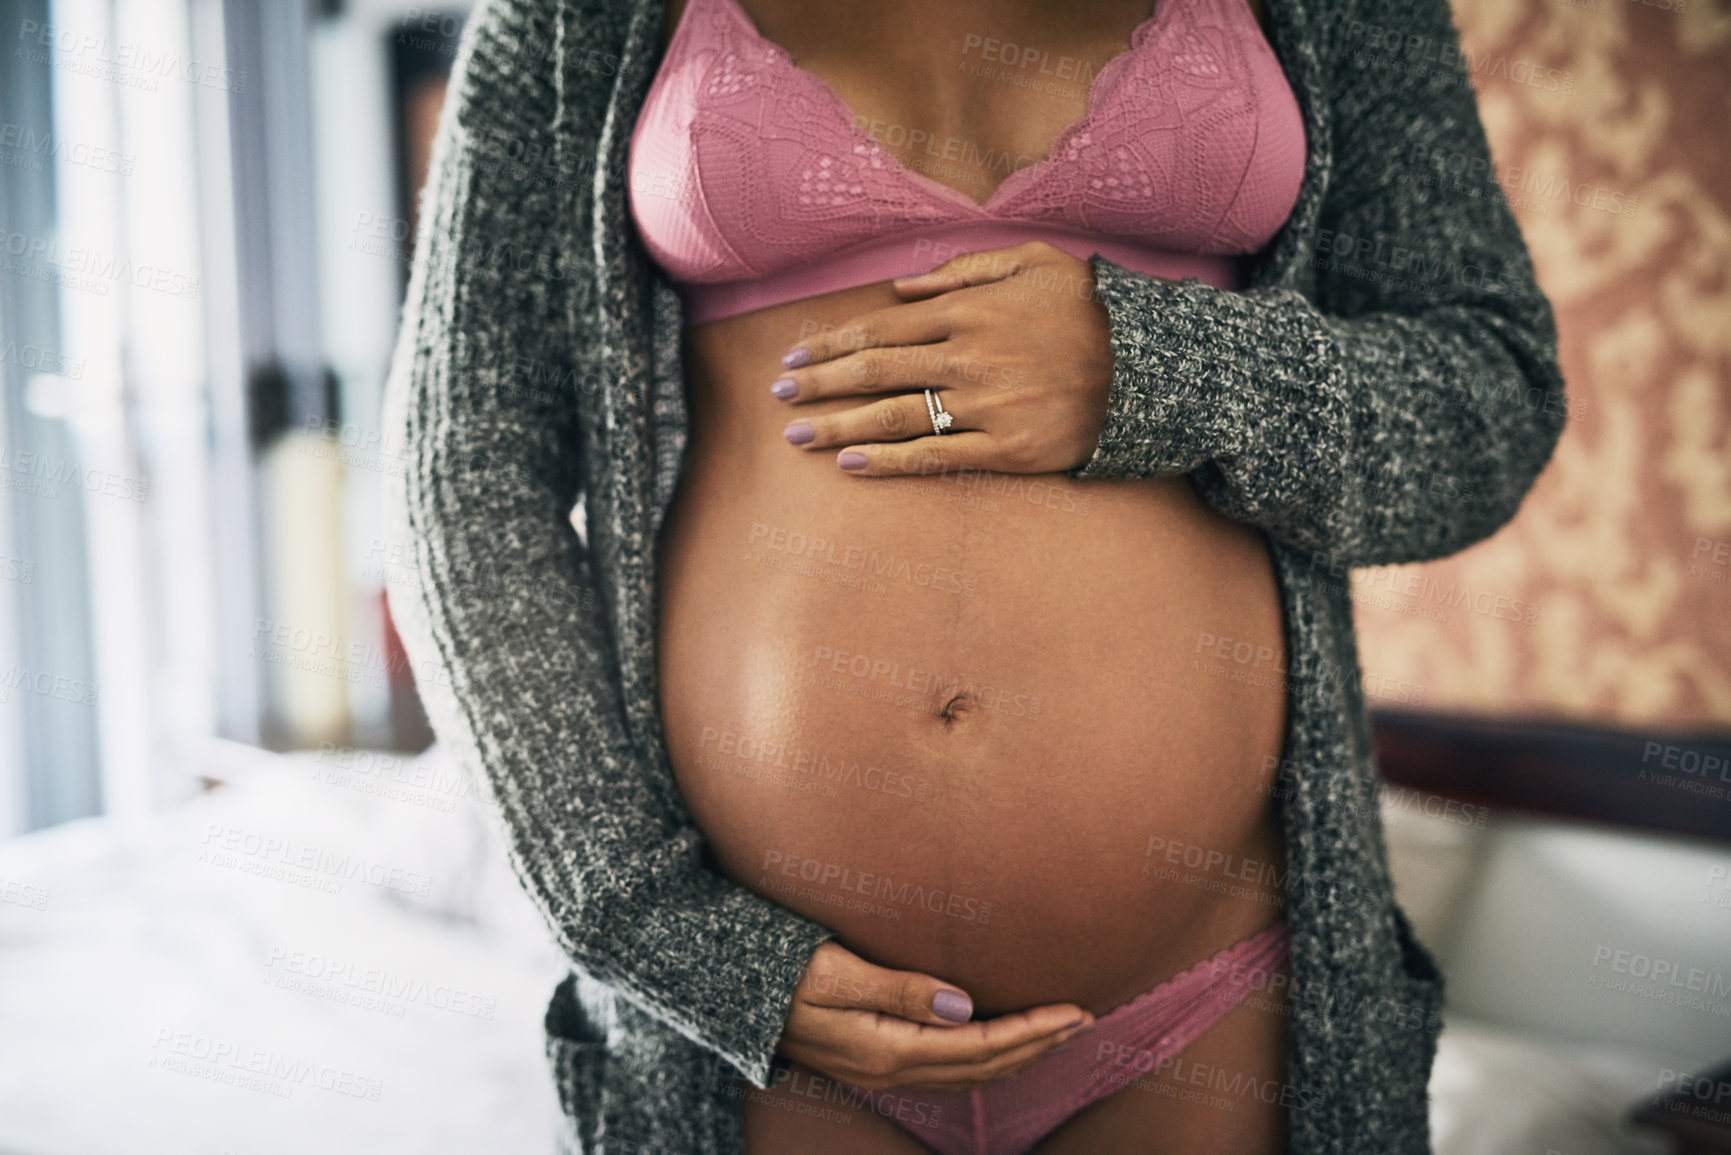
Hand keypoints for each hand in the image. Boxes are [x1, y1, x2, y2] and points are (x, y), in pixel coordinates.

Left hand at [772, 242, 1115, 475]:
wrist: (1150, 366)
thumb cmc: (1089, 308)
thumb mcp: (1033, 261)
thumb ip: (964, 268)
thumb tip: (901, 285)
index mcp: (967, 310)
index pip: (880, 326)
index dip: (832, 342)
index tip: (797, 354)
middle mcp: (966, 357)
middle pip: (873, 371)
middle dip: (818, 383)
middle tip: (778, 393)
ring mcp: (984, 405)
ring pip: (892, 416)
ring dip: (837, 425)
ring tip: (796, 434)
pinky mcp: (1005, 449)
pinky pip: (935, 457)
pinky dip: (888, 462)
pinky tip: (850, 465)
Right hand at [776, 940, 1095, 1091]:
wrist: (729, 996)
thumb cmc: (779, 973)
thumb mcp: (837, 971)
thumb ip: (901, 989)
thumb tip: (965, 1004)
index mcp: (889, 1049)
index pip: (981, 1045)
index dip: (1033, 1030)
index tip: (1075, 1011)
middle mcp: (892, 1068)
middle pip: (984, 1067)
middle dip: (1039, 1046)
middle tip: (1085, 1023)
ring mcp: (883, 1070)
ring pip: (969, 1075)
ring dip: (1018, 1056)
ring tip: (1057, 1036)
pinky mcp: (875, 1060)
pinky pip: (947, 1069)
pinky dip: (985, 1059)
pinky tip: (998, 1046)